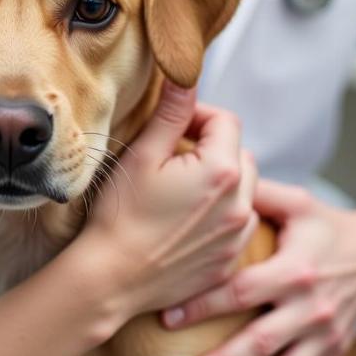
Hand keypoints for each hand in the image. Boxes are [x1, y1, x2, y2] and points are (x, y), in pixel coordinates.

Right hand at [82, 81, 258, 321]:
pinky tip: (185, 219)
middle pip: (239, 153)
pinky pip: (237, 223)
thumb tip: (184, 75)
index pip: (225, 120)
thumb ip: (171, 112)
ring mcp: (238, 235)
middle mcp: (241, 203)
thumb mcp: (143, 155)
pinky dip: (220, 214)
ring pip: (243, 189)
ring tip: (180, 187)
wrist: (113, 279)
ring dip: (220, 180)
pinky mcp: (230, 260)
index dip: (197, 115)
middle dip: (211, 147)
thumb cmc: (121, 215)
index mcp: (221, 170)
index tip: (171, 126)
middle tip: (172, 156)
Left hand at [167, 181, 355, 355]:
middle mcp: (310, 306)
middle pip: (261, 341)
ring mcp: (326, 334)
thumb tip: (208, 179)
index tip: (166, 318)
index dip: (203, 305)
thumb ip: (254, 194)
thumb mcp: (295, 203)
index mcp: (293, 269)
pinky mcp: (336, 350)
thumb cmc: (326, 224)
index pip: (241, 291)